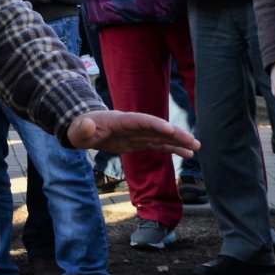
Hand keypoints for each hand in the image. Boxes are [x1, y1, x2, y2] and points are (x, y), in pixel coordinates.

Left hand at [66, 110, 197, 156]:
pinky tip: (188, 154)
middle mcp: (132, 125)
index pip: (139, 121)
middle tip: (192, 140)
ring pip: (161, 136)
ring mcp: (137, 134)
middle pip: (155, 128)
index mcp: (119, 120)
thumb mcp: (77, 131)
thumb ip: (82, 129)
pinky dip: (173, 148)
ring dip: (178, 141)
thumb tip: (87, 124)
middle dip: (173, 133)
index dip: (153, 124)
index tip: (168, 129)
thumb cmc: (80, 129)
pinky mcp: (140, 142)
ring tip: (197, 146)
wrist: (85, 129)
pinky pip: (159, 145)